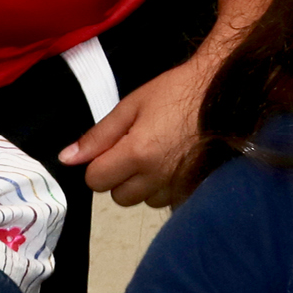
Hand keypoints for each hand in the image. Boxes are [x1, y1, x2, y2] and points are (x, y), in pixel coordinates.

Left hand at [61, 35, 237, 210]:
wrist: (225, 91)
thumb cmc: (175, 91)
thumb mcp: (131, 106)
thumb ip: (98, 135)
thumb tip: (67, 159)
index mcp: (137, 154)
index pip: (96, 181)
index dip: (98, 164)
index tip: (112, 147)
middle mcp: (158, 177)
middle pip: (119, 197)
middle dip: (119, 177)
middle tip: (135, 148)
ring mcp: (179, 186)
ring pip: (144, 201)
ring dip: (144, 184)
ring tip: (158, 153)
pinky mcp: (196, 189)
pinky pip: (168, 200)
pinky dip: (165, 187)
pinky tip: (174, 162)